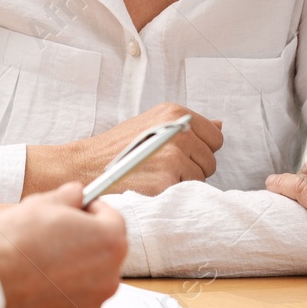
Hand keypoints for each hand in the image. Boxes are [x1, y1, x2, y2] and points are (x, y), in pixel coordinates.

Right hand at [0, 183, 126, 307]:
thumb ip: (68, 196)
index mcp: (109, 241)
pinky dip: (60, 295)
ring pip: (88, 280)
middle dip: (83, 242)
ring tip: (40, 262)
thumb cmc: (12, 244)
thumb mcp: (41, 204)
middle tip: (53, 236)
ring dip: (72, 270)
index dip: (91, 211)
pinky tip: (35, 285)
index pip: (112, 218)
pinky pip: (72, 304)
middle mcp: (109, 276)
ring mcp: (92, 304)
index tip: (77, 211)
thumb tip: (76, 193)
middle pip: (102, 252)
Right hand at [23, 103, 222, 197]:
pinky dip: (172, 193)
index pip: (215, 138)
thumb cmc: (119, 148)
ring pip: (201, 179)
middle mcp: (178, 133)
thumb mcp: (152, 123)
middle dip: (192, 167)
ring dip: (183, 182)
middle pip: (210, 161)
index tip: (179, 153)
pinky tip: (151, 186)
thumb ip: (186, 125)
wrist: (86, 166)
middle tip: (162, 167)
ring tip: (155, 176)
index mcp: (175, 114)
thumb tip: (220, 125)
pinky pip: (186, 193)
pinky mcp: (167, 182)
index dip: (200, 149)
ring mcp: (173, 158)